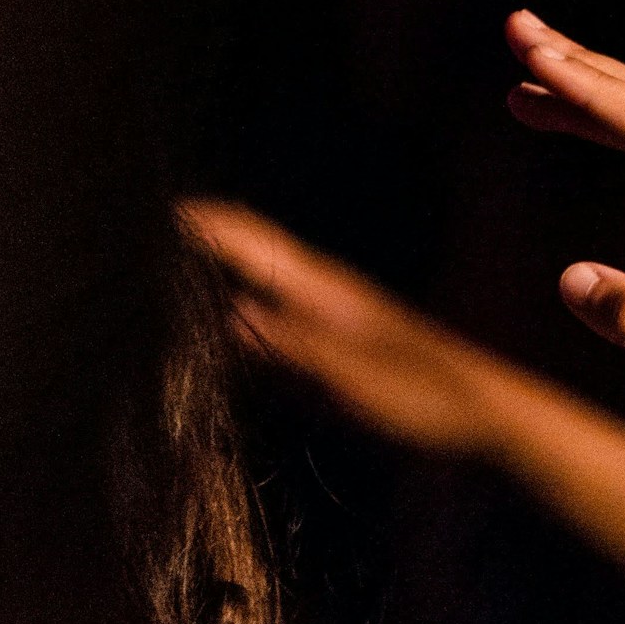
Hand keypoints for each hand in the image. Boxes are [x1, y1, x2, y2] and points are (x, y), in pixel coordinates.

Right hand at [179, 202, 505, 457]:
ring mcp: (327, 324)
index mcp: (326, 291)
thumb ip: (295, 346)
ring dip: (219, 278)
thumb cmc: (426, 393)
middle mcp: (322, 297)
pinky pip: (274, 327)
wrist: (482, 413)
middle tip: (143, 240)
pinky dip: (241, 321)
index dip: (210, 224)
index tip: (159, 211)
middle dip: (204, 242)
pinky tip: (221, 334)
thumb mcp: (357, 375)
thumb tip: (228, 316)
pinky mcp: (332, 353)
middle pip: (252, 257)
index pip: (257, 242)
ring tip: (165, 277)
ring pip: (260, 288)